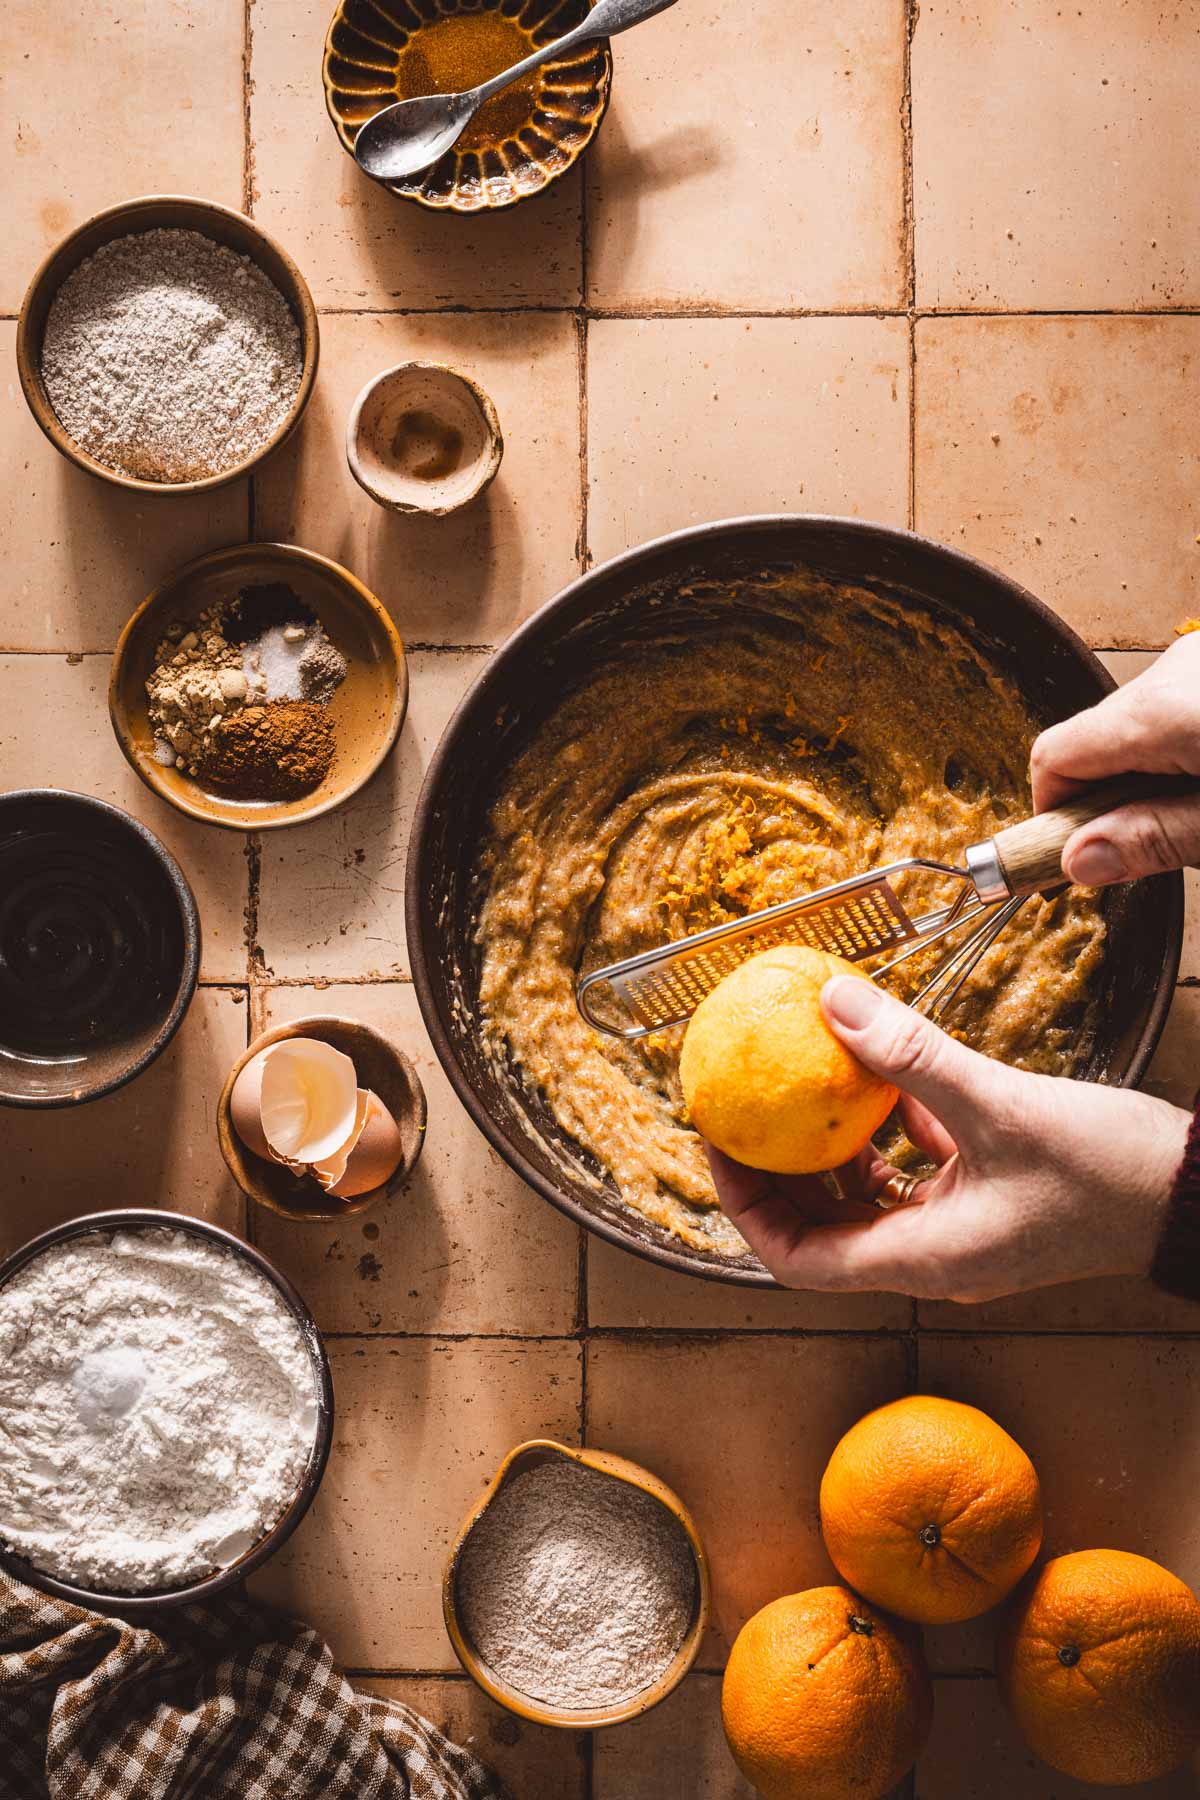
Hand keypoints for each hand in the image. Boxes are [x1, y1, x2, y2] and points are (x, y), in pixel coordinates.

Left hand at [708, 977, 1189, 1301]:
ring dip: (832, 1148)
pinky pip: (918, 1172)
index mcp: (926, 1260)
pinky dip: (893, 1130)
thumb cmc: (1112, 1174)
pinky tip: (884, 1075)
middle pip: (823, 1228)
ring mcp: (963, 1232)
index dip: (747, 1207)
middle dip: (777, 1174)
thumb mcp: (1000, 1106)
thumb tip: (832, 1002)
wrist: (1199, 1195)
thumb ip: (911, 1054)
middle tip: (744, 1111)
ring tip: (798, 1088)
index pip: (799, 1259)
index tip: (720, 1145)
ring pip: (869, 1198)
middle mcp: (935, 1257)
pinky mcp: (990, 1200)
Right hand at [1030, 632, 1199, 885]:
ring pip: (1136, 727)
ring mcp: (1199, 660)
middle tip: (1147, 850)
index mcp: (1163, 711)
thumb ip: (1154, 838)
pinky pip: (1173, 708)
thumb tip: (1078, 859)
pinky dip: (1179, 748)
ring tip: (1196, 815)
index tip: (1064, 858)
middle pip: (1093, 741)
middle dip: (1107, 799)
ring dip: (1149, 776)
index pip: (1053, 756)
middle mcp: (1174, 671)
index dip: (1051, 813)